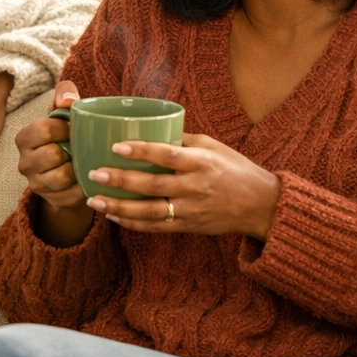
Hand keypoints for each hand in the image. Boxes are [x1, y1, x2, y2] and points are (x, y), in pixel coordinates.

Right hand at [15, 80, 93, 246]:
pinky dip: (84, 186)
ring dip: (77, 169)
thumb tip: (68, 98)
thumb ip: (64, 98)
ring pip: (60, 177)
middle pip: (51, 155)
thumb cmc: (65, 138)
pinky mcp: (51, 200)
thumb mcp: (63, 116)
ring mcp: (36, 184)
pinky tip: (88, 178)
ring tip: (84, 162)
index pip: (42, 129)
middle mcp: (24, 162)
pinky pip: (72, 195)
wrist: (68, 174)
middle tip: (82, 146)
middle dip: (71, 150)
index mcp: (24, 138)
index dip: (63, 128)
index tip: (74, 128)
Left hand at [84, 133, 281, 239]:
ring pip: (151, 211)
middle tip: (95, 174)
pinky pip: (157, 227)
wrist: (261, 205)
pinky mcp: (189, 226)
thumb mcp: (213, 146)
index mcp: (202, 162)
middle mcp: (195, 187)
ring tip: (95, 200)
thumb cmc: (235, 169)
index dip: (141, 151)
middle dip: (121, 181)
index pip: (167, 155)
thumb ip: (182, 140)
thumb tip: (149, 129)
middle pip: (153, 186)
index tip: (116, 146)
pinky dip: (134, 224)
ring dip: (120, 207)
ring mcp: (191, 210)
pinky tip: (114, 217)